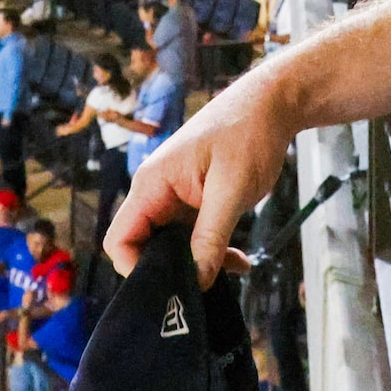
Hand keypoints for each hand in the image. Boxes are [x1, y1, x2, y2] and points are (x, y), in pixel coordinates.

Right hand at [108, 76, 294, 284]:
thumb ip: (211, 236)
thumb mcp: (231, 189)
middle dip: (172, 270)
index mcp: (152, 184)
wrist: (271, 106)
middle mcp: (156, 192)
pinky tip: (239, 261)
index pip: (119, 239)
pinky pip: (193, 238)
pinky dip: (213, 252)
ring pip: (171, 247)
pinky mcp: (194, 202)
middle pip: (143, 247)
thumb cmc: (247, 133)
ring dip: (198, 263)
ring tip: (233, 269)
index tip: (173, 284)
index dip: (136, 269)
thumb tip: (197, 280)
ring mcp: (175, 198)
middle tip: (207, 285)